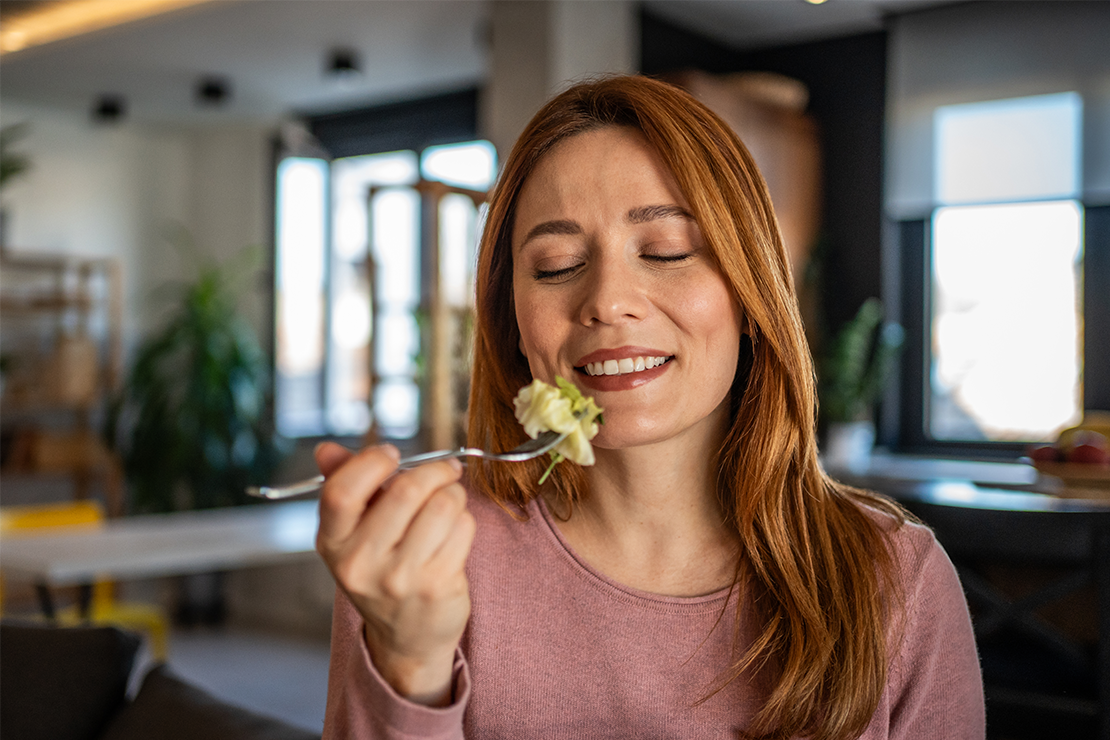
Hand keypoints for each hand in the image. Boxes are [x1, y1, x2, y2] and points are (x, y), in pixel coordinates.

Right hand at [314, 442, 475, 705]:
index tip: (392, 454)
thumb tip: (326, 449)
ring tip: (449, 503)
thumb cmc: (382, 569)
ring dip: (454, 494)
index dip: (371, 462)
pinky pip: (463, 528)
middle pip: (406, 490)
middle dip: (434, 471)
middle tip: (445, 471)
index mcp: (332, 542)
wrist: (407, 637)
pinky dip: (465, 521)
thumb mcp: (353, 533)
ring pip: (442, 505)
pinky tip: (455, 532)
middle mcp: (360, 563)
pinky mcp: (436, 586)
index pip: (341, 491)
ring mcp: (399, 578)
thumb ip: (344, 485)